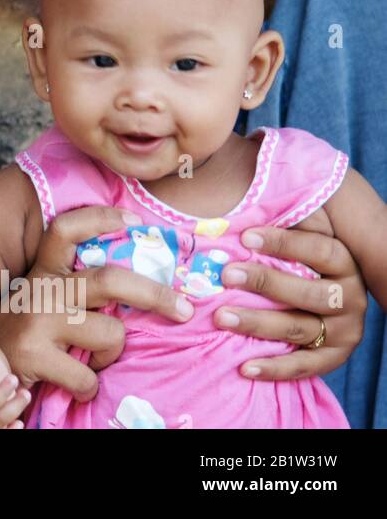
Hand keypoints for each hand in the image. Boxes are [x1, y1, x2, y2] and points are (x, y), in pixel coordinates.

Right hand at [0, 205, 194, 400]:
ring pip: (110, 333)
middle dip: (155, 294)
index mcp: (42, 272)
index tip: (133, 221)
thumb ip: (70, 291)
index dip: (100, 219)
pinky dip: (89, 386)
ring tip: (93, 359)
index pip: (65, 230)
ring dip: (111, 353)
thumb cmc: (18, 335)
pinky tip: (74, 384)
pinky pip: (89, 376)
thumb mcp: (37, 301)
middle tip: (183, 309)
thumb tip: (131, 290)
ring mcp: (36, 321)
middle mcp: (39, 290)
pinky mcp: (33, 356)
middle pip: (109, 280)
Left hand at [213, 225, 365, 379]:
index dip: (283, 242)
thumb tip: (254, 201)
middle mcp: (350, 298)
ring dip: (258, 323)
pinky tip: (244, 367)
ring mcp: (344, 330)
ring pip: (300, 327)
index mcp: (345, 263)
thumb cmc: (300, 259)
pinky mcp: (332, 357)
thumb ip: (289, 218)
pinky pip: (304, 366)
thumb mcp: (303, 233)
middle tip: (226, 275)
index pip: (320, 250)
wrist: (329, 302)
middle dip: (266, 282)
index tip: (245, 236)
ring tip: (221, 317)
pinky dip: (274, 369)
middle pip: (309, 292)